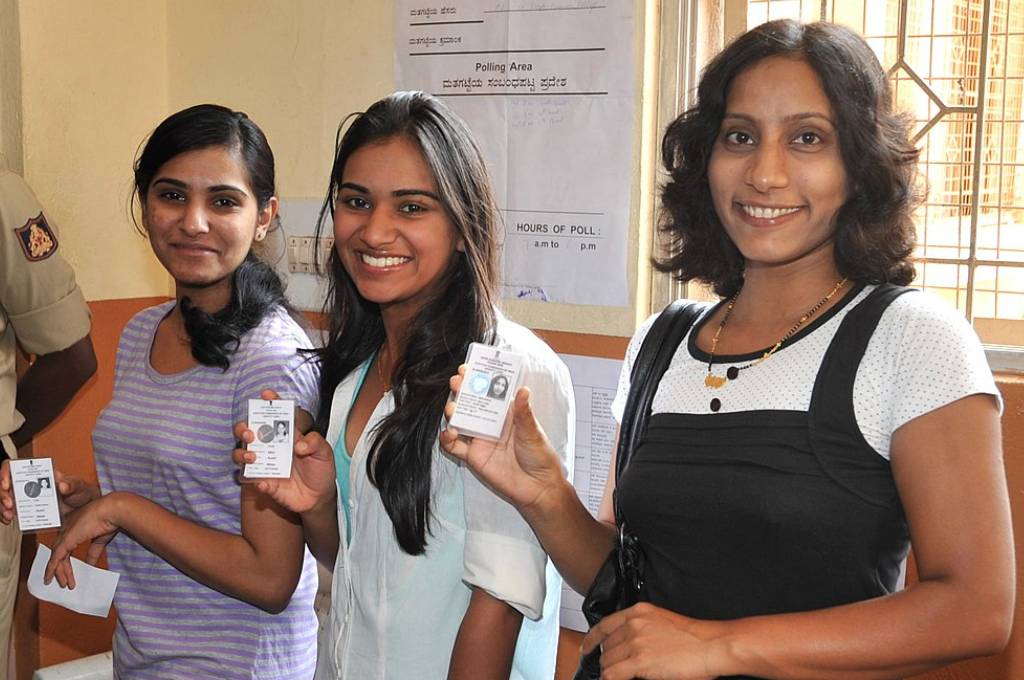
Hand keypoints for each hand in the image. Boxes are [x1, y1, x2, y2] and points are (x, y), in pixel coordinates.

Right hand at [1, 462, 100, 524]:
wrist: (83, 507)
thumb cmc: (81, 492)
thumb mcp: (79, 487)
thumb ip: (72, 485)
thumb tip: (62, 484)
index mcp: (41, 472)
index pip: (15, 466)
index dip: (6, 473)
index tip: (7, 485)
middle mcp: (30, 482)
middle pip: (6, 483)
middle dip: (3, 494)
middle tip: (10, 505)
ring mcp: (27, 495)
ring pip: (5, 497)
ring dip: (2, 506)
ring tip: (9, 515)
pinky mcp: (27, 508)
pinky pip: (10, 510)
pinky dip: (6, 514)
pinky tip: (10, 519)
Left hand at [45, 492, 122, 588]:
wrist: (112, 511)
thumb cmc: (109, 519)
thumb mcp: (100, 540)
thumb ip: (93, 553)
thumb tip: (90, 565)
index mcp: (74, 527)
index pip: (65, 547)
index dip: (65, 560)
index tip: (68, 572)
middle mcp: (66, 530)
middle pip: (59, 553)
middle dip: (62, 569)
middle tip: (65, 582)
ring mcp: (64, 535)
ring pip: (57, 557)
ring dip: (59, 572)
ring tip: (64, 584)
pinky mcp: (65, 540)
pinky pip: (55, 558)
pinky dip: (51, 568)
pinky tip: (50, 578)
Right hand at [233, 389, 336, 513]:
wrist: (320, 497)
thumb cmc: (321, 469)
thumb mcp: (325, 453)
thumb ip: (316, 443)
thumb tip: (298, 446)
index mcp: (287, 435)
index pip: (276, 415)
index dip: (271, 403)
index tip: (266, 395)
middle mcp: (272, 448)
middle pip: (248, 432)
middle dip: (243, 429)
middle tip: (250, 433)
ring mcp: (266, 465)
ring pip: (241, 455)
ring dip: (242, 454)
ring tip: (253, 457)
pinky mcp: (265, 483)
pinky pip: (253, 481)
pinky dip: (257, 481)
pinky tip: (265, 483)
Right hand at [440, 366, 566, 511]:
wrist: (537, 487)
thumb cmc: (540, 456)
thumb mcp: (533, 432)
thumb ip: (524, 413)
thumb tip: (523, 390)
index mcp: (506, 413)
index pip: (489, 391)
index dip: (478, 379)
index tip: (468, 369)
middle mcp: (490, 423)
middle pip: (470, 402)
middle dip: (461, 390)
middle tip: (457, 382)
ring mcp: (480, 438)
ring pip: (459, 420)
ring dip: (452, 411)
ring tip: (452, 408)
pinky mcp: (474, 456)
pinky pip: (454, 446)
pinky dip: (447, 439)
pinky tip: (449, 433)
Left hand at [581, 603, 724, 679]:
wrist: (711, 645)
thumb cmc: (695, 638)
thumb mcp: (662, 622)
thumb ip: (642, 628)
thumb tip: (629, 644)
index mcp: (638, 612)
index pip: (604, 625)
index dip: (591, 639)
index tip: (586, 647)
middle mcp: (633, 624)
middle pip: (605, 646)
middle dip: (607, 660)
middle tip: (614, 669)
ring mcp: (635, 642)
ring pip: (607, 661)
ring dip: (611, 672)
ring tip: (621, 676)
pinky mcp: (640, 661)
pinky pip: (612, 674)